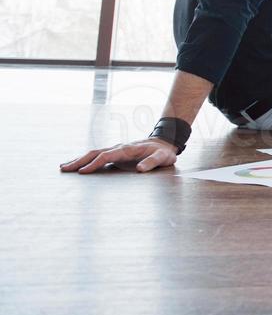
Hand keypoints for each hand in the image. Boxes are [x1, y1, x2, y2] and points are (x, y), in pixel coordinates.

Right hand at [60, 138, 176, 174]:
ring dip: (79, 160)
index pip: (107, 156)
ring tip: (64, 167)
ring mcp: (116, 150)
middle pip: (95, 153)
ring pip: (94, 153)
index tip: (82, 172)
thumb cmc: (163, 152)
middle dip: (79, 161)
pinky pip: (98, 156)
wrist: (164, 142)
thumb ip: (152, 162)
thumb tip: (140, 169)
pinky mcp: (116, 154)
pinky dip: (86, 160)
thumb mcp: (162, 158)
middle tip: (64, 169)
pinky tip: (78, 166)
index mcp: (127, 149)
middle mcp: (119, 148)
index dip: (94, 164)